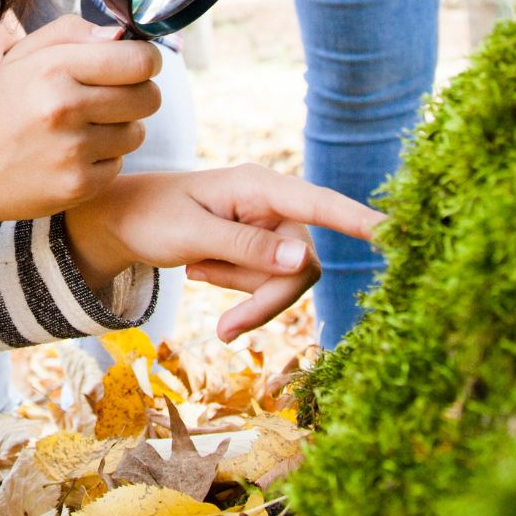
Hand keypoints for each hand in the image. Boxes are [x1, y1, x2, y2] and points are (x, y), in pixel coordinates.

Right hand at [0, 15, 161, 237]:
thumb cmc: (3, 106)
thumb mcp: (24, 56)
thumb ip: (72, 32)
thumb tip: (121, 34)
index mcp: (55, 68)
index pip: (139, 60)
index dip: (146, 61)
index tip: (135, 65)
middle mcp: (66, 107)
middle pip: (149, 97)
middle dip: (138, 94)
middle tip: (111, 98)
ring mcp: (73, 150)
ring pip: (137, 132)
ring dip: (119, 129)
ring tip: (84, 128)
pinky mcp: (79, 185)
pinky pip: (119, 164)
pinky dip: (102, 160)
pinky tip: (73, 155)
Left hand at [63, 164, 382, 340]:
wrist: (119, 219)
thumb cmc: (152, 217)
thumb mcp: (194, 235)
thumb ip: (248, 248)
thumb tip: (307, 261)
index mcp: (259, 186)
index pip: (319, 204)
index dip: (358, 220)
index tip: (396, 232)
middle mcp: (272, 202)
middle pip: (302, 264)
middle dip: (265, 299)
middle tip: (222, 329)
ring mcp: (268, 225)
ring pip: (286, 279)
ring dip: (243, 291)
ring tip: (195, 269)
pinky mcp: (260, 246)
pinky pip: (268, 282)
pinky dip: (236, 288)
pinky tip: (199, 269)